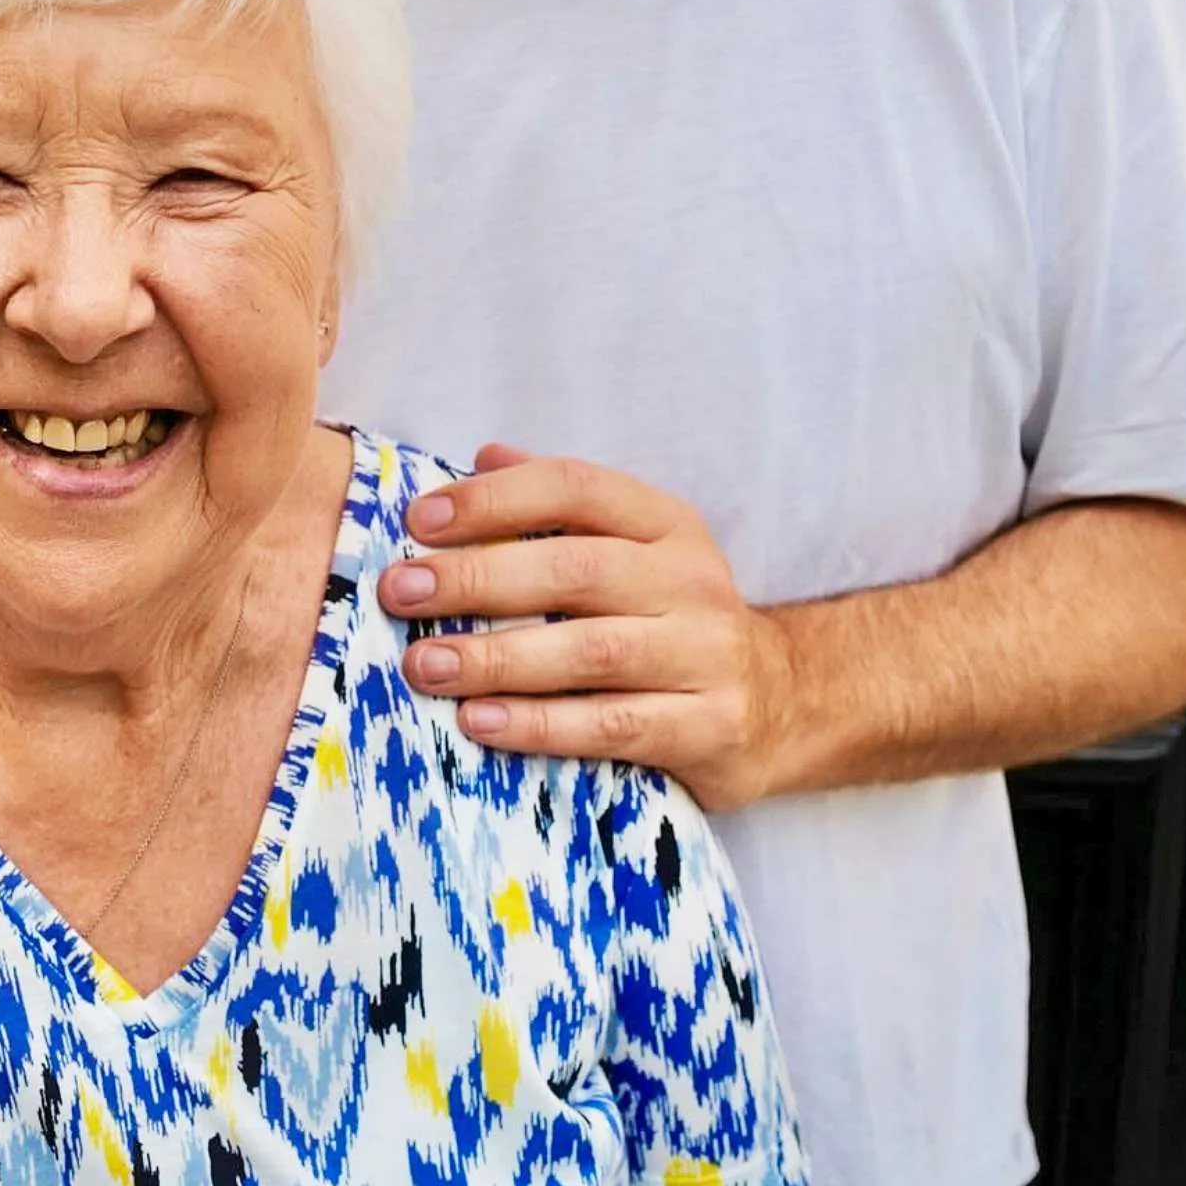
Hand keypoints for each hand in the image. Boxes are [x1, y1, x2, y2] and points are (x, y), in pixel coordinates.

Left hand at [379, 446, 794, 811]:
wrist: (783, 702)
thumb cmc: (672, 616)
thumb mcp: (633, 546)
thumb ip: (560, 505)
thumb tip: (481, 457)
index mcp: (666, 523)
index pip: (575, 489)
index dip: (494, 500)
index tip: (419, 520)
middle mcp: (691, 580)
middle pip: (575, 569)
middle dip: (477, 578)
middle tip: (402, 593)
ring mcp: (705, 655)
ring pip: (591, 651)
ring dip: (497, 657)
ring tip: (425, 665)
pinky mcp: (709, 728)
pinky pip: (612, 725)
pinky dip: (540, 725)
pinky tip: (479, 722)